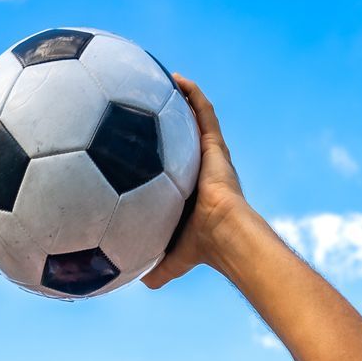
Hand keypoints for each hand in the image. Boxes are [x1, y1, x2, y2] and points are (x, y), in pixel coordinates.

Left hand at [143, 75, 250, 288]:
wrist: (223, 235)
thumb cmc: (200, 249)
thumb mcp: (170, 259)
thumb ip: (155, 269)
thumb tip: (138, 282)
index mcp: (190, 191)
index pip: (174, 168)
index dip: (162, 155)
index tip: (142, 145)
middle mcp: (200, 169)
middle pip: (184, 139)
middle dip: (169, 121)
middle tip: (146, 105)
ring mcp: (210, 155)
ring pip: (195, 119)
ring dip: (181, 99)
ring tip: (160, 81)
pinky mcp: (215, 145)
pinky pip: (203, 111)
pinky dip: (192, 93)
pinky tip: (174, 78)